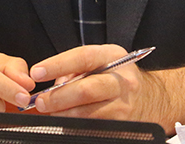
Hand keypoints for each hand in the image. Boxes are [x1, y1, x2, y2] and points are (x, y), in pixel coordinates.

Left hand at [29, 44, 162, 120]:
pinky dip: (74, 126)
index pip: (84, 58)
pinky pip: (93, 127)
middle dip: (59, 97)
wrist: (148, 100)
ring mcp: (123, 104)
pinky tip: (64, 122)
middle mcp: (122, 80)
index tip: (37, 72)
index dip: (58, 65)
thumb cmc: (115, 78)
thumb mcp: (101, 62)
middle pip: (87, 89)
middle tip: (40, 102)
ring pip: (88, 113)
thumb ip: (76, 69)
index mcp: (113, 57)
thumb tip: (49, 84)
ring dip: (63, 115)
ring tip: (49, 113)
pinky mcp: (122, 125)